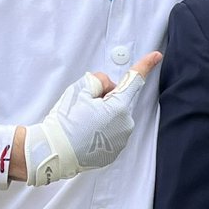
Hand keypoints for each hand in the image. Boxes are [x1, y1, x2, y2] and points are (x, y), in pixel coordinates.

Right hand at [14, 52, 161, 184]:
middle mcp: (125, 125)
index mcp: (119, 108)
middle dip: (105, 99)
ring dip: (103, 115)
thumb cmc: (64, 122)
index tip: (156, 56)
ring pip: (115, 118)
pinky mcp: (113, 152)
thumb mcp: (79, 90)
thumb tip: (106, 85)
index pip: (134, 81)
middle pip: (119, 101)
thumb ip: (98, 80)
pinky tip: (84, 134)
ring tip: (81, 123)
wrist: (52, 152)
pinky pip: (111, 133)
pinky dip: (100, 131)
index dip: (145, 66)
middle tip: (84, 107)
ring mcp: (120, 140)